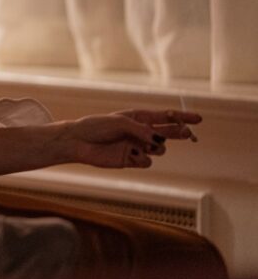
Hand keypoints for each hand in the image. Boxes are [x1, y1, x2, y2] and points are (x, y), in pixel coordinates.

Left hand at [64, 110, 201, 168]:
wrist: (79, 142)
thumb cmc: (97, 126)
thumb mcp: (120, 122)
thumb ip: (141, 130)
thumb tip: (158, 141)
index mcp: (138, 117)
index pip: (165, 116)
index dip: (183, 117)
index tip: (198, 119)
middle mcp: (140, 132)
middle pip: (168, 133)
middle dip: (180, 133)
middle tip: (188, 134)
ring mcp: (137, 146)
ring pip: (159, 149)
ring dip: (156, 147)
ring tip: (145, 144)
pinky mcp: (131, 160)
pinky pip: (146, 162)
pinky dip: (142, 158)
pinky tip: (130, 154)